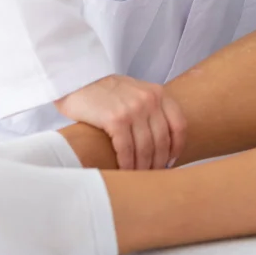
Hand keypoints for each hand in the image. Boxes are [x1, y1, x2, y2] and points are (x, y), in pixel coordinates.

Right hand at [55, 75, 186, 169]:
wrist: (76, 79)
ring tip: (139, 175)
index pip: (179, 125)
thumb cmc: (104, 90)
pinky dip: (127, 164)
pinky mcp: (115, 119)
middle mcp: (149, 100)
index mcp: (158, 93)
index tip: (171, 160)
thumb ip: (150, 109)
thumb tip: (161, 143)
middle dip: (158, 162)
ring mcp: (133, 109)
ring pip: (145, 148)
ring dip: (143, 166)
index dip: (177, 147)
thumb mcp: (135, 92)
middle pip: (162, 140)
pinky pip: (126, 149)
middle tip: (152, 174)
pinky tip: (124, 170)